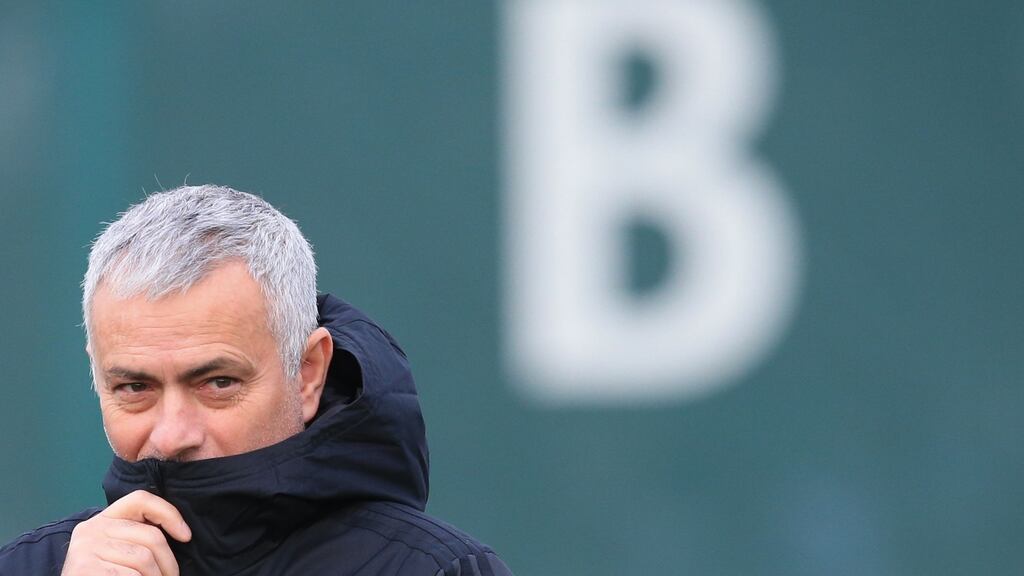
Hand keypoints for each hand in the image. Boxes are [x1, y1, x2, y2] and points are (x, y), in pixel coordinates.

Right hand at [61, 490, 191, 575]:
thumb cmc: (106, 573)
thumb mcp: (119, 549)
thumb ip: (138, 537)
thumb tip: (183, 533)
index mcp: (103, 519)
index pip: (141, 500)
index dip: (169, 514)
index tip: (186, 536)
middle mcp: (92, 529)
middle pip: (150, 536)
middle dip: (168, 562)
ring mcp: (85, 549)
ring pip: (144, 559)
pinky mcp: (84, 568)